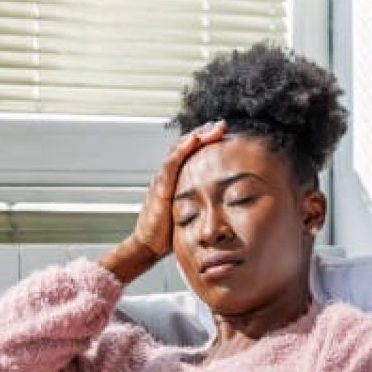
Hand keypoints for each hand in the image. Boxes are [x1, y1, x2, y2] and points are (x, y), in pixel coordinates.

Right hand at [98, 120, 227, 284]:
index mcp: (174, 179)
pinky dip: (182, 150)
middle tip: (221, 125)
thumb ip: (199, 201)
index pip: (189, 153)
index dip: (204, 141)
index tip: (222, 133)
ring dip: (196, 136)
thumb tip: (224, 201)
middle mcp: (166, 175)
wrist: (148, 246)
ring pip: (177, 149)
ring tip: (213, 128)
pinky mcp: (159, 188)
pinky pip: (170, 164)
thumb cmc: (168, 233)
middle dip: (203, 133)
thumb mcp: (188, 212)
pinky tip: (194, 141)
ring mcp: (161, 179)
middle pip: (184, 146)